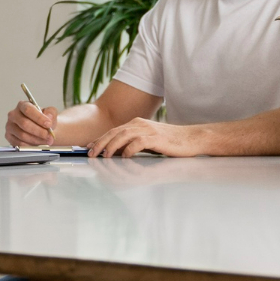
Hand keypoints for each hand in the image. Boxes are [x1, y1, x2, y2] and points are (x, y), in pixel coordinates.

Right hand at [5, 101, 57, 146]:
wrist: (40, 130)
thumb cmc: (43, 121)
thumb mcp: (50, 113)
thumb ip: (51, 113)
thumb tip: (48, 117)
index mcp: (22, 105)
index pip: (28, 110)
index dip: (39, 118)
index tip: (48, 124)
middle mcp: (13, 115)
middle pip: (24, 123)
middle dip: (39, 131)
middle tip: (49, 136)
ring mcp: (10, 126)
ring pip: (22, 135)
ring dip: (36, 140)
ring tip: (46, 141)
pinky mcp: (9, 136)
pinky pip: (19, 143)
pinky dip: (30, 145)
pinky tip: (38, 144)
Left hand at [88, 119, 203, 157]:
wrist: (191, 138)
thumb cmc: (170, 142)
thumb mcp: (148, 141)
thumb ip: (133, 143)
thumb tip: (116, 153)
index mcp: (136, 123)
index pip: (113, 131)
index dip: (99, 139)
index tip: (88, 147)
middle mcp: (140, 124)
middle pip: (114, 132)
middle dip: (100, 142)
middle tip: (90, 153)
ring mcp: (148, 130)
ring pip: (123, 135)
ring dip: (111, 146)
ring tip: (104, 156)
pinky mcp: (157, 138)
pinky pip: (138, 142)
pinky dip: (129, 149)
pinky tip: (124, 156)